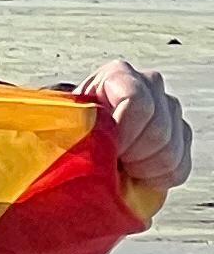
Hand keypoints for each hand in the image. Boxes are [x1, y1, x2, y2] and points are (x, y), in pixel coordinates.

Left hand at [85, 59, 193, 193]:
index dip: (124, 132)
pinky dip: (157, 179)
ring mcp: (170, 110)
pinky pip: (179, 168)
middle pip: (158, 130)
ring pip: (170, 152)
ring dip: (143, 168)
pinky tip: (137, 172)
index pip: (137, 101)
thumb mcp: (72, 121)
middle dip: (133, 155)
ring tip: (122, 165)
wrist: (87, 137)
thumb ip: (84, 126)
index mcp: (120, 74)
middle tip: (113, 160)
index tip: (108, 148)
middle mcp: (151, 86)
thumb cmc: (76, 128)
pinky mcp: (181, 136)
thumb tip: (93, 143)